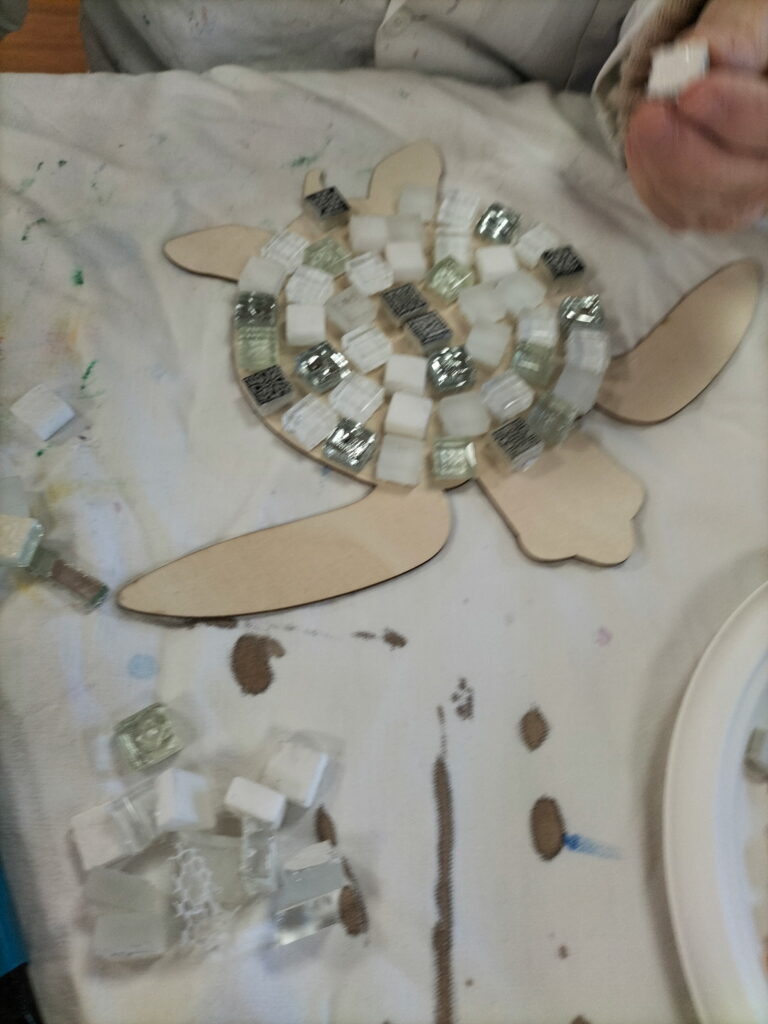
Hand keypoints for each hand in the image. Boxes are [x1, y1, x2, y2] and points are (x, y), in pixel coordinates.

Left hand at [625, 0, 767, 231]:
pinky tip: (647, 144)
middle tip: (649, 112)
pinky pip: (666, 206)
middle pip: (722, 178)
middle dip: (675, 147)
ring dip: (653, 156)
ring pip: (688, 197)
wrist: (734, 93)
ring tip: (648, 115)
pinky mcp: (703, 218)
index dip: (731, 113)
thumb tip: (707, 51)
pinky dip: (646, 173)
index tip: (690, 95)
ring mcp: (738, 206)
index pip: (767, 126)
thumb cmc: (747, 62)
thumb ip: (735, 43)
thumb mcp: (751, 35)